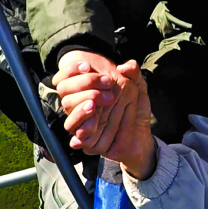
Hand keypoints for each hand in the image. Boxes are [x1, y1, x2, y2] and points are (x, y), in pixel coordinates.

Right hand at [61, 59, 155, 178]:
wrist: (142, 134)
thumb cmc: (136, 108)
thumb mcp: (138, 87)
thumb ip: (133, 73)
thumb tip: (125, 67)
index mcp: (87, 91)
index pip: (66, 77)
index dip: (71, 69)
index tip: (88, 66)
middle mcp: (80, 107)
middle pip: (65, 93)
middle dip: (82, 84)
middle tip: (107, 84)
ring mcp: (83, 125)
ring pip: (68, 117)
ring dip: (79, 110)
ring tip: (92, 104)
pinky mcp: (88, 142)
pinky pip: (77, 138)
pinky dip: (82, 130)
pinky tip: (90, 125)